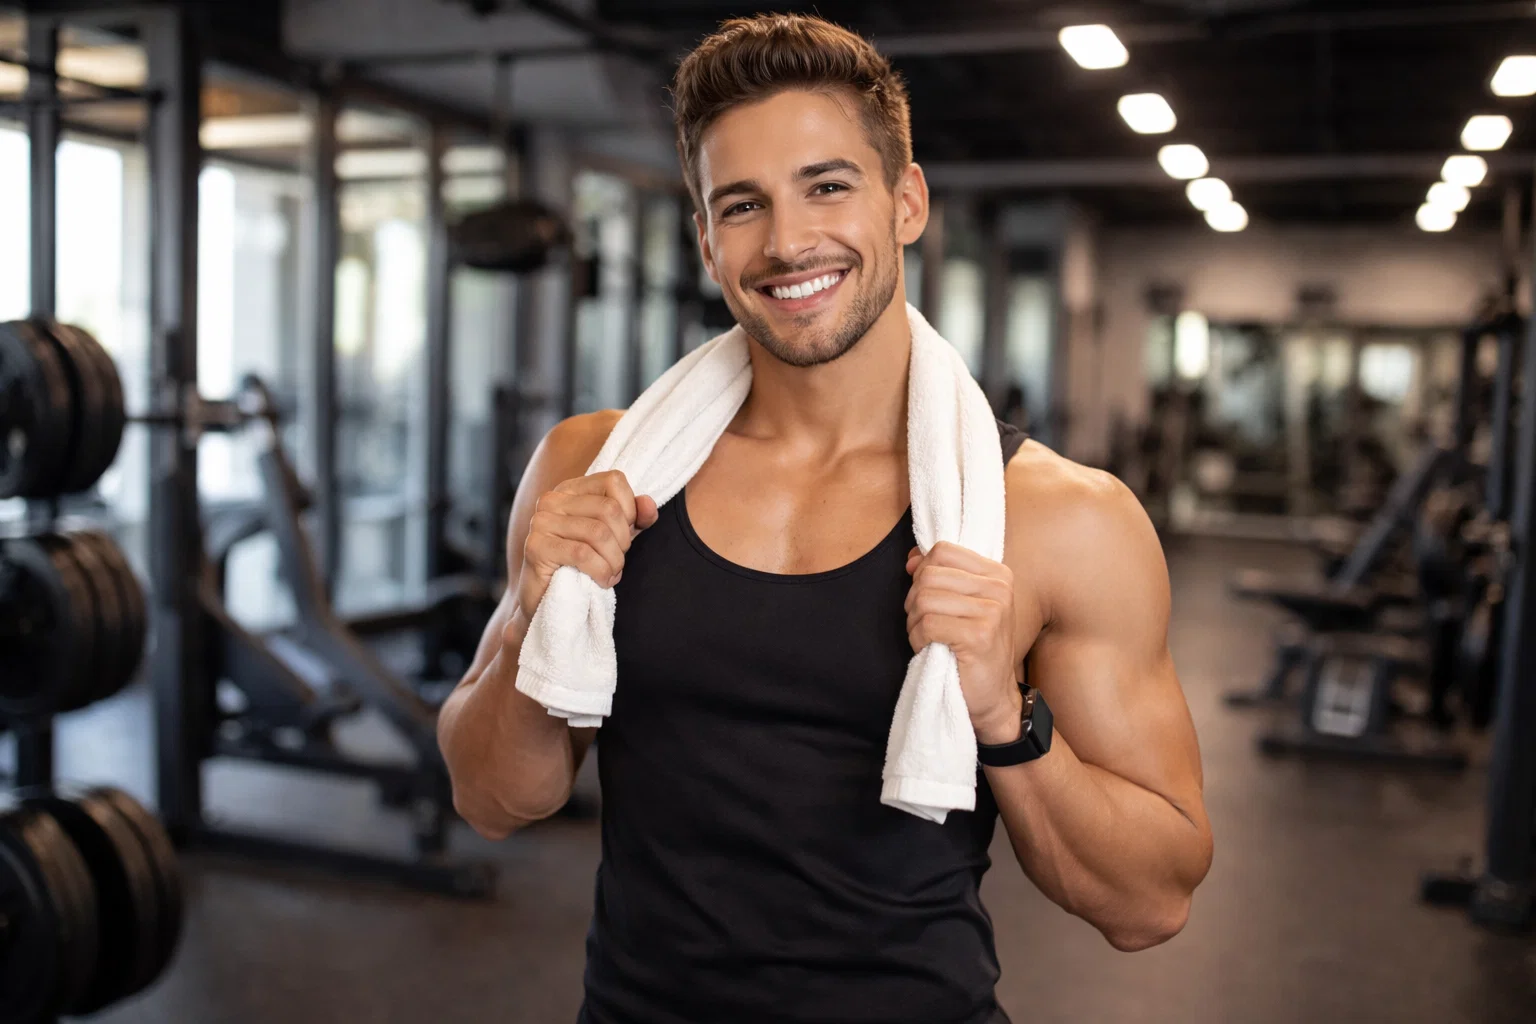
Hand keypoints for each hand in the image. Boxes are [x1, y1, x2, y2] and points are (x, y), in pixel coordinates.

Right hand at [511, 470, 658, 636]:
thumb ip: (634, 517)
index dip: (630, 509)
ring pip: (598, 533)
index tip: (624, 534)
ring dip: (614, 560)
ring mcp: (541, 522)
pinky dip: (601, 571)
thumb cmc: (582, 565)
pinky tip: (601, 580)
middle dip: (623, 541)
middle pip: (609, 508)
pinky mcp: (536, 547)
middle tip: (617, 560)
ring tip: (611, 572)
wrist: (548, 599)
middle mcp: (553, 499)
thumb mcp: (615, 536)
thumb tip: (649, 504)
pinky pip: (583, 554)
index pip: (614, 481)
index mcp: (571, 489)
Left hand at [905, 542, 1024, 744]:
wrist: (992, 697)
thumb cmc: (972, 649)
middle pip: (929, 574)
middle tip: (925, 624)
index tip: (927, 597)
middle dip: (915, 601)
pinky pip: (927, 624)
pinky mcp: (979, 636)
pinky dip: (919, 639)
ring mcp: (992, 611)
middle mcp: (999, 588)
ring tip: (929, 638)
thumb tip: (912, 557)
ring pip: (924, 599)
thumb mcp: (961, 604)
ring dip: (915, 623)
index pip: (942, 551)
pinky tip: (932, 649)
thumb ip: (940, 574)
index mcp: (997, 574)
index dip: (922, 572)